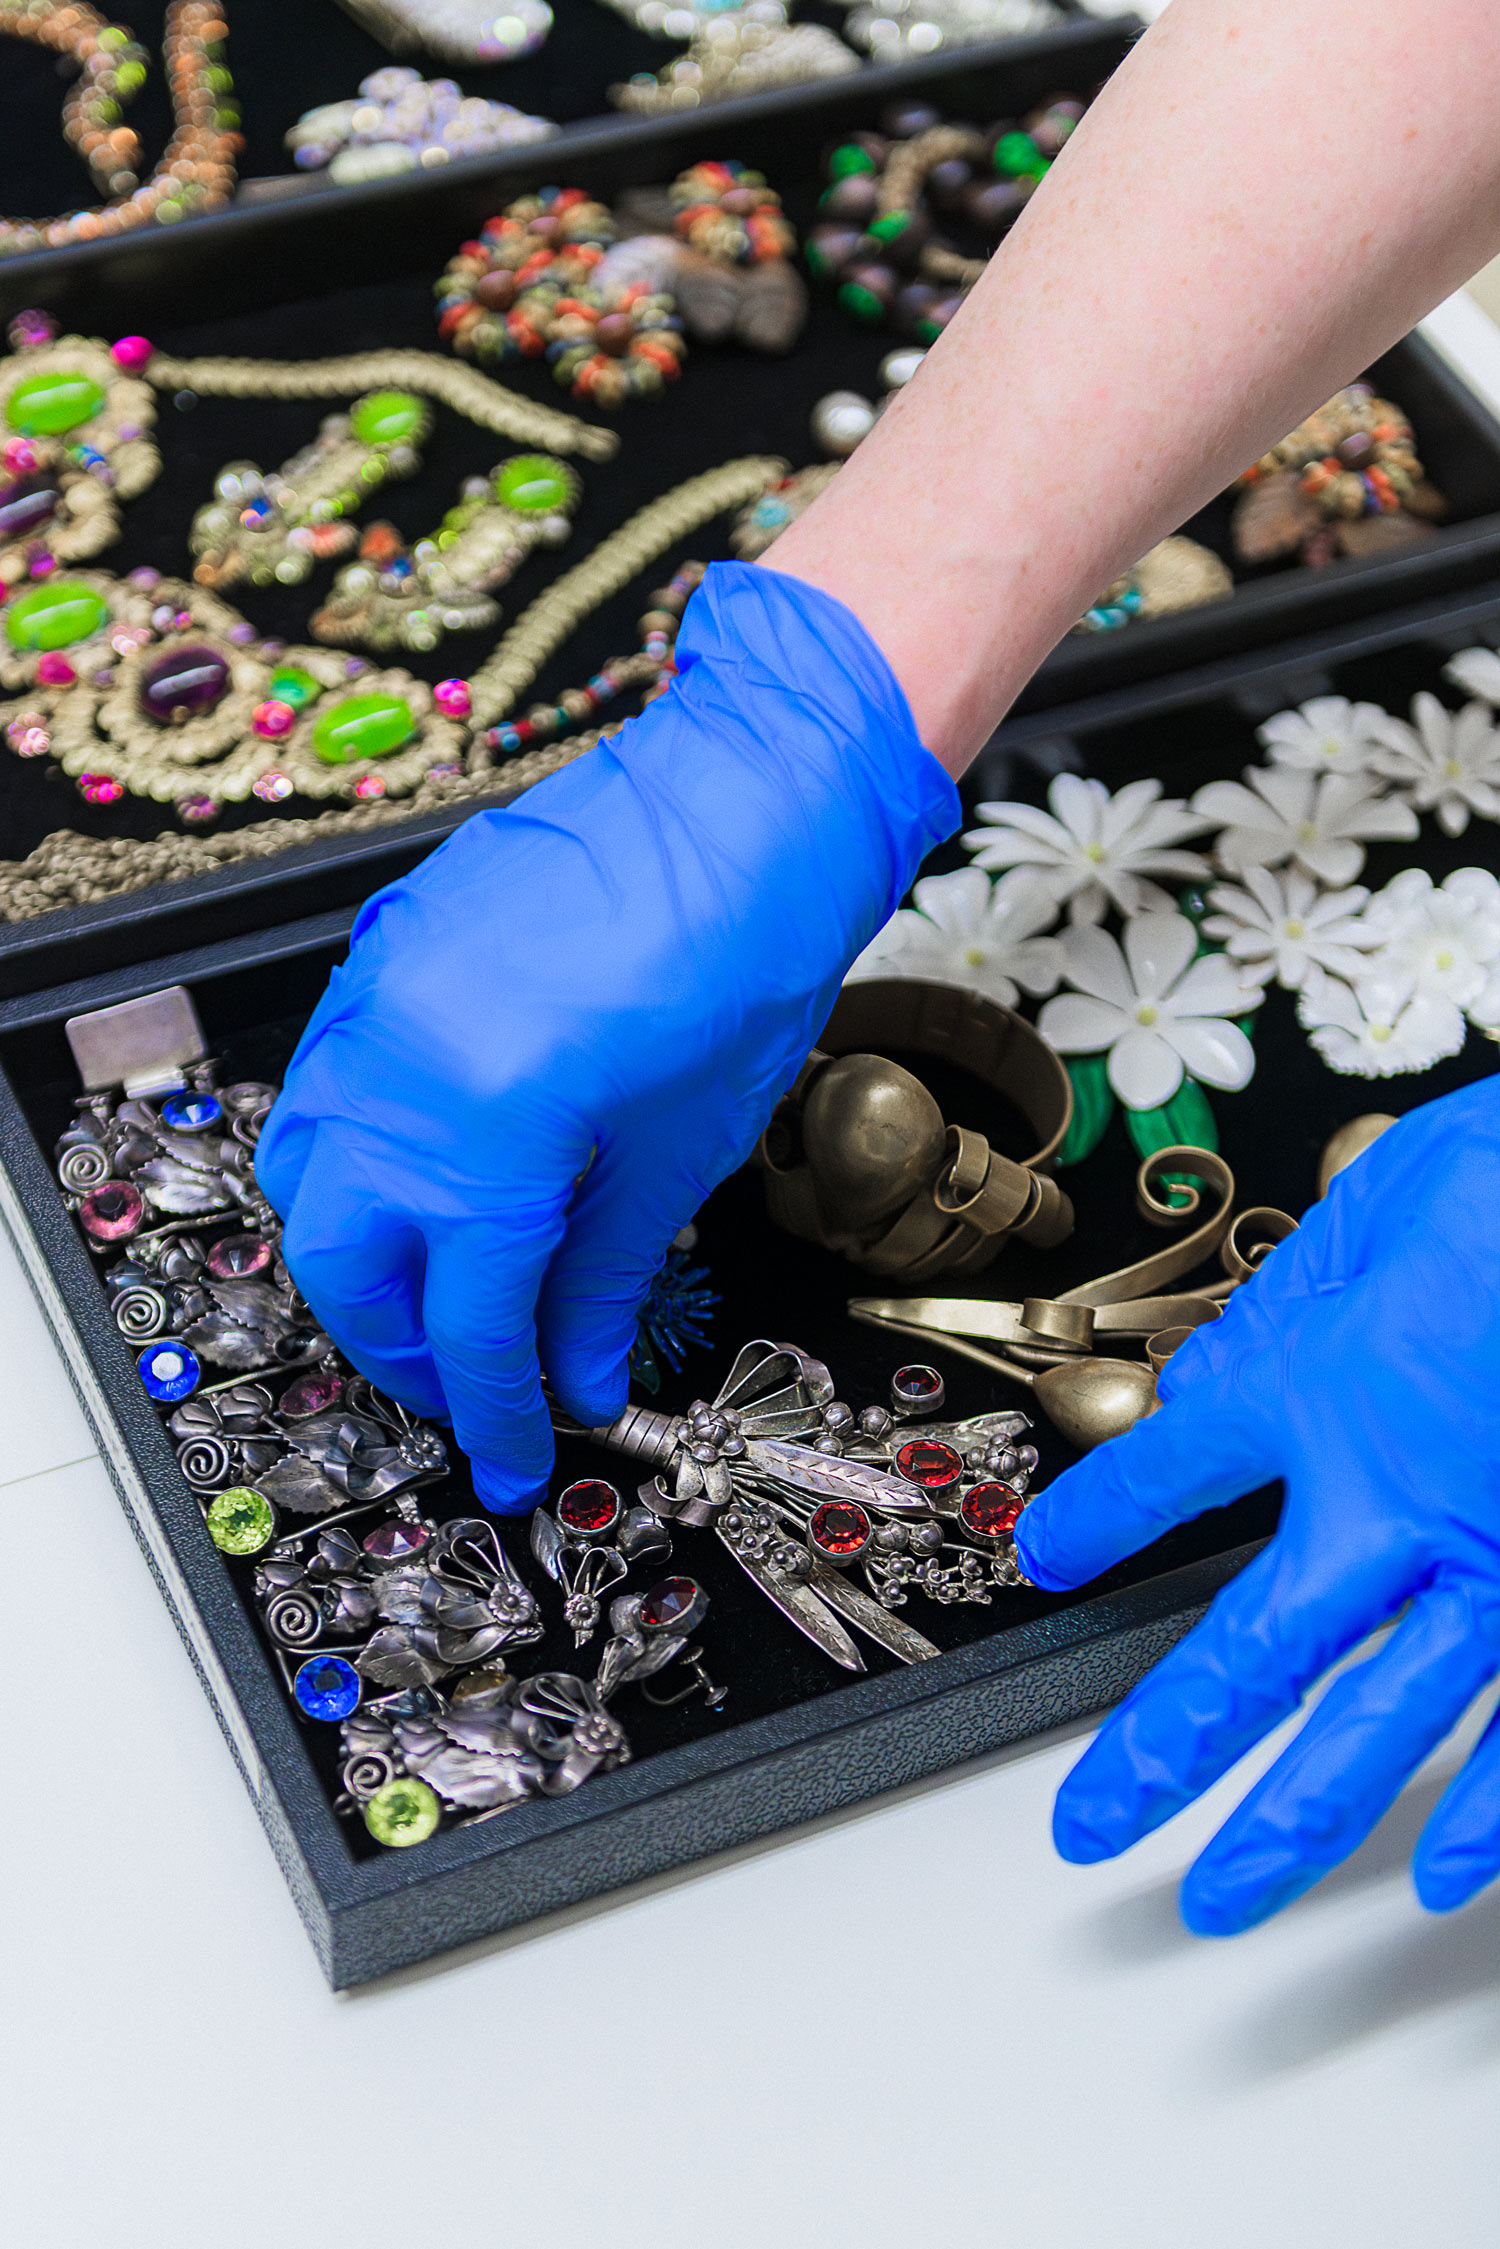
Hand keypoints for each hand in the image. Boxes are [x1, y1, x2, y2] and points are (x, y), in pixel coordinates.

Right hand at [255, 563, 956, 1511]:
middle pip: (348, 1266)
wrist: (747, 797)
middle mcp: (399, 1073)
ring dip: (365, 1257)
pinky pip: (328, 1090)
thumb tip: (573, 1374)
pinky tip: (432, 1182)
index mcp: (486, 1136)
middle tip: (477, 1385)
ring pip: (309, 1178)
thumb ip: (606, 1276)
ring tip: (448, 1292)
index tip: (515, 1464)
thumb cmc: (744, 958)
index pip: (466, 1323)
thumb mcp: (683, 1150)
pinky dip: (360, 1160)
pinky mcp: (382, 959)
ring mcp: (375, 1006)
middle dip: (406, 1348)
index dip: (493, 1411)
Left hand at [1014, 1078, 1499, 1931]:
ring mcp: (1496, 1564)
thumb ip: (1291, 1308)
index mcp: (1327, 1388)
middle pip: (1247, 1656)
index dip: (1096, 1521)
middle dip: (1159, 1755)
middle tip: (1092, 1827)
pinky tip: (1438, 1876)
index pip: (1169, 1471)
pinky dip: (1488, 1815)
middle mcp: (1396, 1500)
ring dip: (1293, 1824)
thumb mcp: (1379, 1206)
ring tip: (1227, 1896)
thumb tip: (1210, 1381)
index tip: (1054, 1560)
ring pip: (1377, 1728)